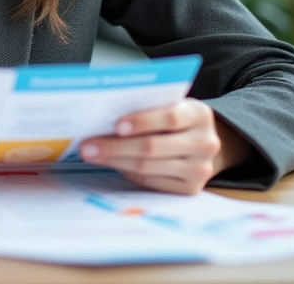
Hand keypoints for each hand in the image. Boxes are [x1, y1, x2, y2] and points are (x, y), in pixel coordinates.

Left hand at [79, 98, 252, 194]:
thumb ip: (147, 107)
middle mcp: (205, 143)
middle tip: (88, 146)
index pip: (170, 117)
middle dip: (116, 146)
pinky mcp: (190, 189)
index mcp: (200, 115)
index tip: (116, 125)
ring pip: (147, 167)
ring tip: (91, 155)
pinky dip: (128, 172)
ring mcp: (200, 169)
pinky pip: (150, 182)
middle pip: (153, 147)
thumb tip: (103, 116)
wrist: (204, 143)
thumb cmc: (176, 119)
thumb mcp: (170, 105)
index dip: (142, 121)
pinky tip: (112, 164)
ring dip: (114, 161)